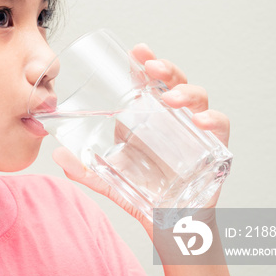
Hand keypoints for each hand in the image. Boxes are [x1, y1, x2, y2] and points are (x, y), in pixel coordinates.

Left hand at [52, 43, 230, 233]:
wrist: (167, 225)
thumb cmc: (142, 194)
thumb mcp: (108, 178)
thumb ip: (84, 168)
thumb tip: (56, 155)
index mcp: (148, 118)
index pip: (149, 82)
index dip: (145, 62)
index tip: (137, 50)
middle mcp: (172, 119)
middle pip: (175, 82)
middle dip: (166, 69)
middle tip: (151, 67)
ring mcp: (194, 132)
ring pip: (198, 99)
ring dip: (186, 92)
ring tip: (170, 98)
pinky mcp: (213, 150)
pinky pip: (220, 128)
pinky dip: (213, 121)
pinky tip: (200, 122)